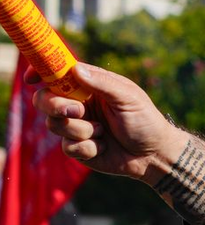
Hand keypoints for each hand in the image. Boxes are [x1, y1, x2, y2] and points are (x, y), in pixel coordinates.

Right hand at [32, 62, 189, 185]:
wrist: (153, 155)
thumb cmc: (145, 121)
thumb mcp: (128, 97)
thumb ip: (102, 83)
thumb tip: (75, 69)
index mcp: (91, 86)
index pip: (60, 74)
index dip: (42, 73)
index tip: (32, 78)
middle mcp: (80, 104)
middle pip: (46, 99)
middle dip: (56, 106)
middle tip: (77, 111)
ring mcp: (77, 125)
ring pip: (54, 125)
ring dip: (82, 130)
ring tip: (104, 132)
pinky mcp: (78, 147)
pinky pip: (67, 147)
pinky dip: (88, 148)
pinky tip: (105, 147)